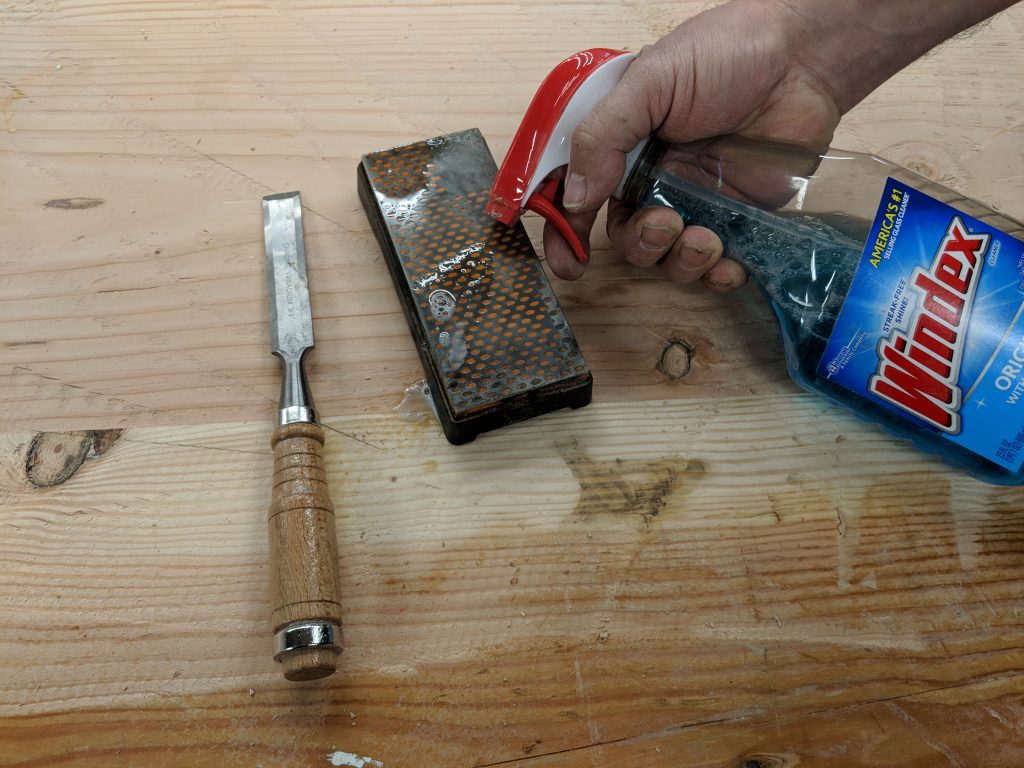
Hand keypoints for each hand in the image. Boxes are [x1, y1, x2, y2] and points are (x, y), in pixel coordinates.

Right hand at [545, 0, 841, 289]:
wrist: (804, 58)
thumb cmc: (726, 54)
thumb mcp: (649, 82)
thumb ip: (603, 137)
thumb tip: (573, 197)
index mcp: (621, 146)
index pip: (578, 197)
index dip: (566, 234)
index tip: (568, 263)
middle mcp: (652, 179)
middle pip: (624, 237)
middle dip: (639, 244)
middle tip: (664, 224)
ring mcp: (695, 201)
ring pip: (667, 258)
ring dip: (678, 261)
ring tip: (704, 238)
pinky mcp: (737, 219)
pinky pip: (716, 266)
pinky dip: (718, 277)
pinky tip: (729, 264)